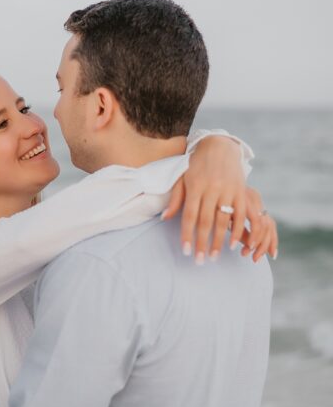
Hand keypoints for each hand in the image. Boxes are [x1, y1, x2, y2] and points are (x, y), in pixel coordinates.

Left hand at [162, 136, 275, 261]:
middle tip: (200, 261)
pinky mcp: (241, 191)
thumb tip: (165, 218)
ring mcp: (228, 190)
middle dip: (202, 243)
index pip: (189, 216)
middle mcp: (211, 189)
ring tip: (215, 256)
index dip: (186, 235)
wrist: (219, 146)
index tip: (185, 251)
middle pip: (205, 221)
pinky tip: (235, 245)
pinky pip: (241, 214)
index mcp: (194, 187)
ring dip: (220, 241)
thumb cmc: (196, 165)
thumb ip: (176, 199)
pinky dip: (238, 230)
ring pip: (223, 220)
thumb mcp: (182, 178)